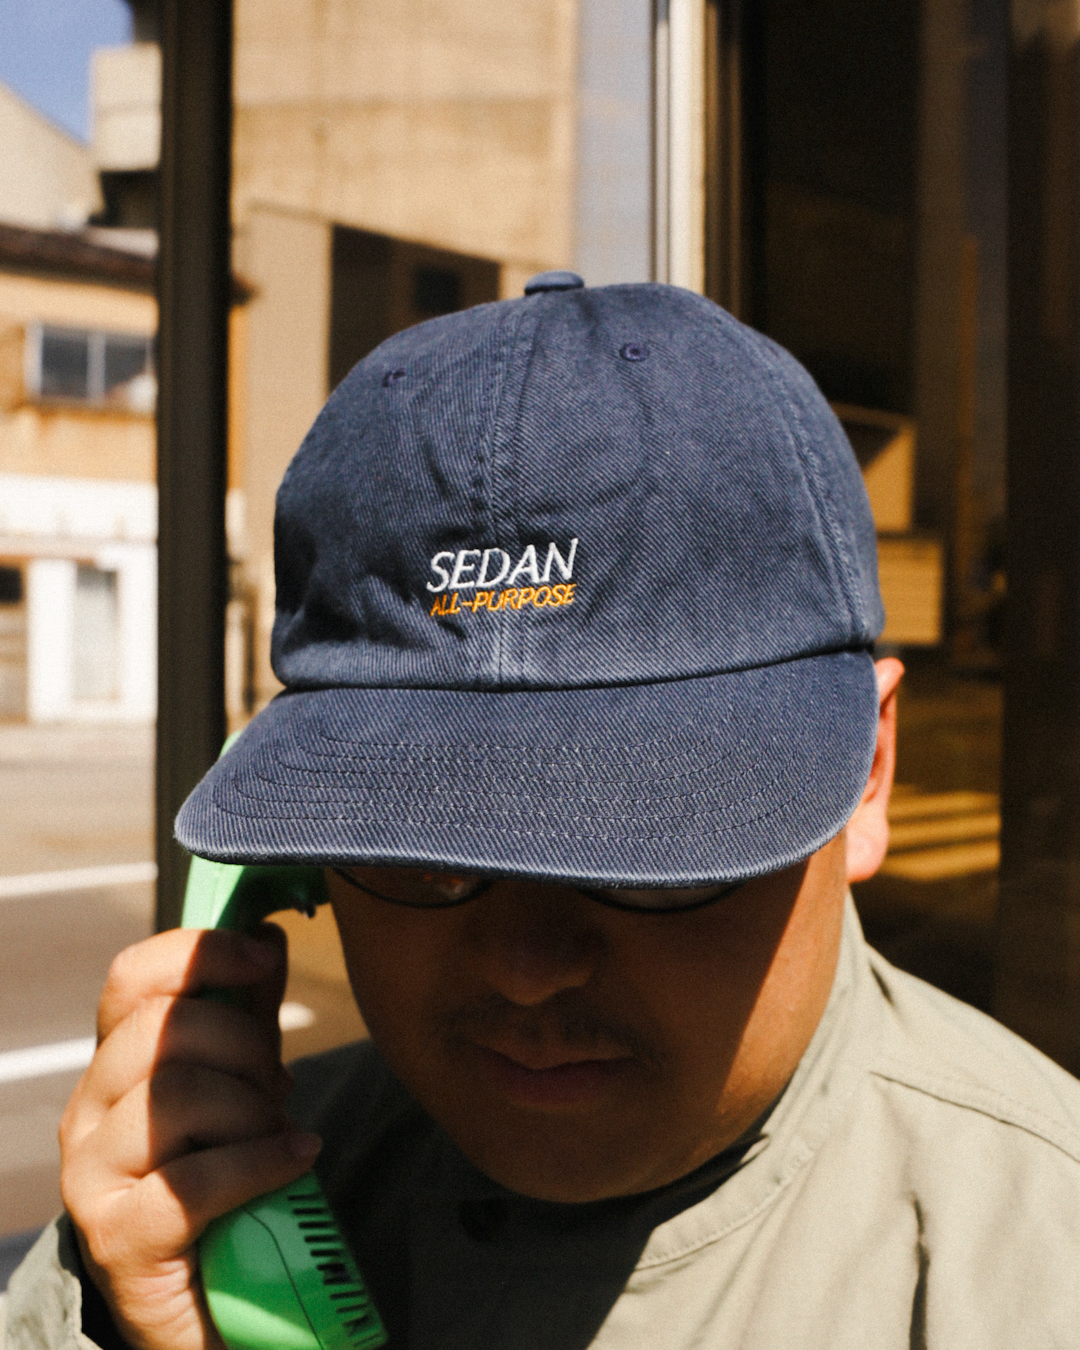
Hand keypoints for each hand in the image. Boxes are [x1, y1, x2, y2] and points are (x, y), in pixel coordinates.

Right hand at [60, 925, 321, 1349]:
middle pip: (163, 1032)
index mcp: (114, 1066)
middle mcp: (88, 1113)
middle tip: (277, 1087)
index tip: (263, 958)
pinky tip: (296, 1160)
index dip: (199, 954)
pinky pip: (193, 1182)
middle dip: (245, 1047)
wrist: (208, 1298)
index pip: (131, 980)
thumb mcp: (238, 1084)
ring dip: (253, 1113)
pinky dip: (261, 1164)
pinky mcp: (116, 1237)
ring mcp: (91, 1176)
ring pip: (178, 1097)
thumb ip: (247, 1017)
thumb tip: (268, 935)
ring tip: (279, 1136)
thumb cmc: (220, 1179)